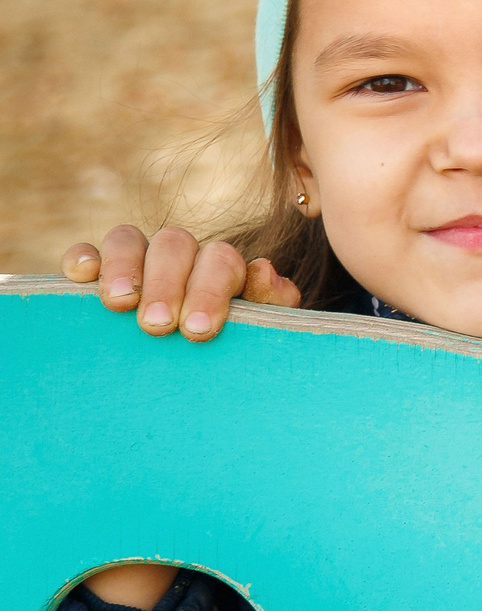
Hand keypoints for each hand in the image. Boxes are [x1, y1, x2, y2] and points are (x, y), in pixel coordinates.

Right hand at [61, 224, 299, 339]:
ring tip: (120, 304)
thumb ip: (269, 302)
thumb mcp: (256, 332)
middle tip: (157, 325)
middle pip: (173, 244)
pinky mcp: (98, 272)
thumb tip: (261, 268)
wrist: (193, 371)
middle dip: (166, 283)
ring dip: (124, 267)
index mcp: (220, 267)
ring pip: (129, 238)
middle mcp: (181, 257)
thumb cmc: (228, 349)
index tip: (197, 331)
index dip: (209, 290)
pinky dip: (82, 258)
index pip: (220, 259)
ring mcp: (138, 260)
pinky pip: (87, 251)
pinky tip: (83, 277)